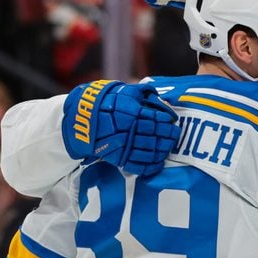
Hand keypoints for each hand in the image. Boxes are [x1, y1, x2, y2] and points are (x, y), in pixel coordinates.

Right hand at [62, 80, 180, 176]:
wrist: (81, 117)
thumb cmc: (106, 102)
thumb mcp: (124, 91)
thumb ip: (143, 93)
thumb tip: (161, 98)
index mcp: (131, 113)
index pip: (156, 120)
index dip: (167, 122)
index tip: (173, 122)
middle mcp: (128, 131)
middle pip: (155, 137)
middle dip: (169, 137)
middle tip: (176, 135)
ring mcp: (123, 146)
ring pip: (149, 152)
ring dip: (163, 151)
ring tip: (169, 147)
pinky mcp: (117, 157)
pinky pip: (137, 166)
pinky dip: (151, 166)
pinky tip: (159, 163)